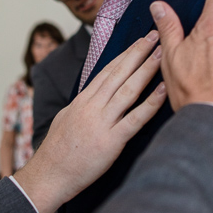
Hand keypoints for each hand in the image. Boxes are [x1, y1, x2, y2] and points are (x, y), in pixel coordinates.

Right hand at [14, 32, 165, 212]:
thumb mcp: (66, 118)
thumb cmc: (56, 152)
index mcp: (82, 100)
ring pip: (129, 90)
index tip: (139, 41)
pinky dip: (151, 103)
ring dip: (147, 70)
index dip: (125, 54)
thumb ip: (83, 105)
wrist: (48, 176)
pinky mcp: (111, 141)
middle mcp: (92, 106)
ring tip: (162, 54)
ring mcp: (102, 122)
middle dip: (139, 52)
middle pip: (119, 73)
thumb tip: (94, 95)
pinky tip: (163, 89)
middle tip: (155, 36)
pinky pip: (135, 119)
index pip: (107, 70)